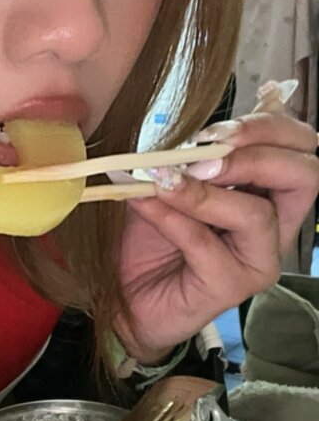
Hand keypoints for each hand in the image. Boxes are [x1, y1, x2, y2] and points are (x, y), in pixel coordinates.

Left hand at [113, 112, 318, 363]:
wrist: (120, 293)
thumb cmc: (148, 236)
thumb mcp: (167, 180)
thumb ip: (185, 155)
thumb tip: (181, 134)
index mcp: (270, 191)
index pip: (300, 146)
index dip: (268, 127)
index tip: (213, 130)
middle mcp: (276, 226)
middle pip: (305, 176)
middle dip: (254, 153)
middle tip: (202, 150)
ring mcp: (258, 260)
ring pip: (258, 214)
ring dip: (205, 191)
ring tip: (164, 181)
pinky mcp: (231, 288)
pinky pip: (207, 245)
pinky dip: (173, 218)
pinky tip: (146, 204)